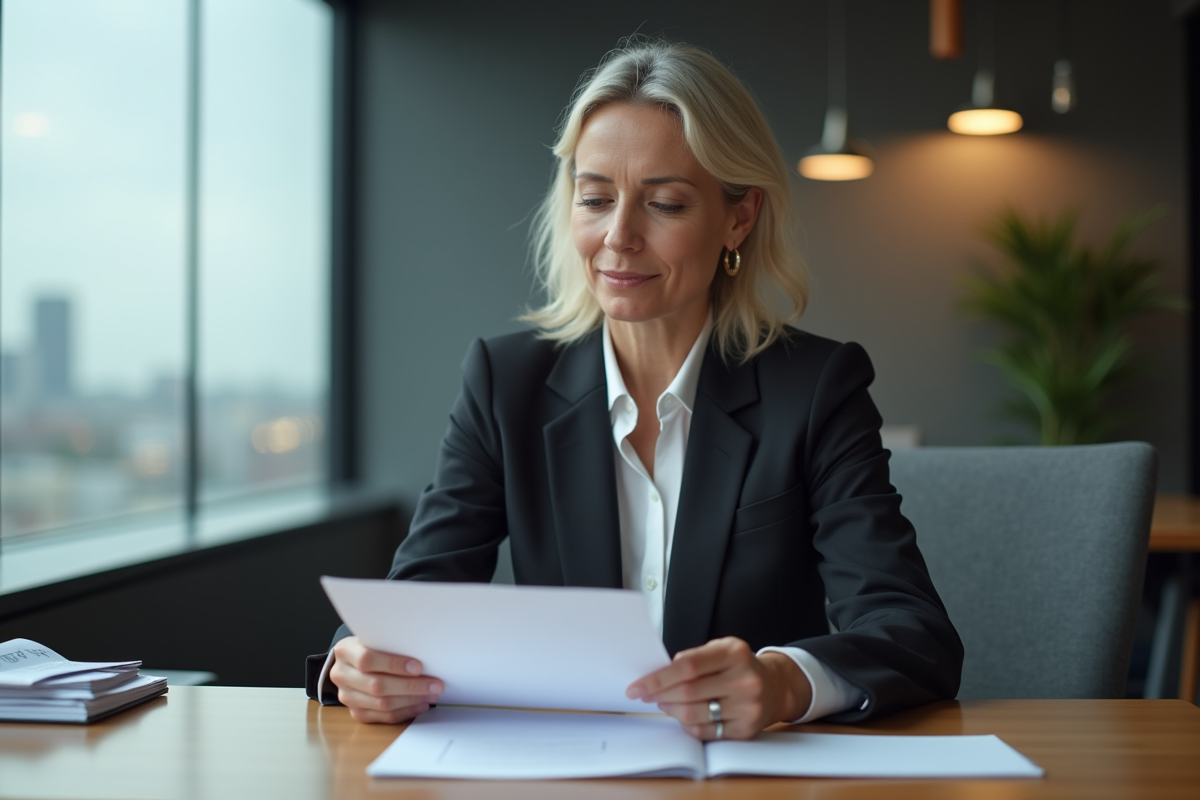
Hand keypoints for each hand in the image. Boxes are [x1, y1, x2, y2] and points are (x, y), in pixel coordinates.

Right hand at [329, 636, 443, 723]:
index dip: (394, 664)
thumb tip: (425, 654)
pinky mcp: (356, 712)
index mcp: (345, 651)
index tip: (418, 667)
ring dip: (411, 700)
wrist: (351, 662)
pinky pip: (384, 717)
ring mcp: (347, 696)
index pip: (367, 659)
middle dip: (410, 686)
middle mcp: (342, 675)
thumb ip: (391, 644)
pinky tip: (421, 704)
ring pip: (382, 704)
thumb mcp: (375, 638)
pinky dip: (406, 711)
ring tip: (432, 694)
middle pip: (377, 686)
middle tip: (435, 684)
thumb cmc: (370, 646)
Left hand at [625, 637, 812, 739]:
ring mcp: (748, 707)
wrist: (775, 686)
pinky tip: (683, 715)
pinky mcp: (746, 730)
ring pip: (693, 715)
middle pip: (688, 692)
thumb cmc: (739, 666)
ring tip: (664, 702)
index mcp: (735, 653)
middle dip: (659, 695)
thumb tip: (657, 675)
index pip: (688, 666)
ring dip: (670, 710)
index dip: (658, 678)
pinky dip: (687, 724)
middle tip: (645, 694)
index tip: (637, 685)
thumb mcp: (721, 649)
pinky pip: (705, 732)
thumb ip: (693, 658)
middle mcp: (745, 680)